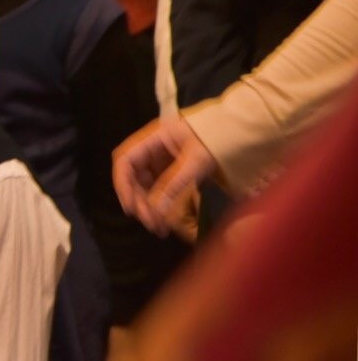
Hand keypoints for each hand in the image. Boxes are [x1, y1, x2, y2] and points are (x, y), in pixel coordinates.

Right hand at [112, 115, 216, 237]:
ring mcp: (159, 159)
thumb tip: (155, 210)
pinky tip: (164, 221)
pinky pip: (157, 188)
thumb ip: (174, 183)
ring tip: (158, 228)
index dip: (122, 184)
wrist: (238, 131)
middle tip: (151, 224)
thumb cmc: (216, 139)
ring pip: (143, 185)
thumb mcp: (196, 160)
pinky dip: (158, 204)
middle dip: (138, 201)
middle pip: (132, 175)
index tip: (130, 208)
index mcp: (152, 138)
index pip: (124, 159)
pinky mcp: (170, 169)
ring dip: (147, 206)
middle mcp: (151, 148)